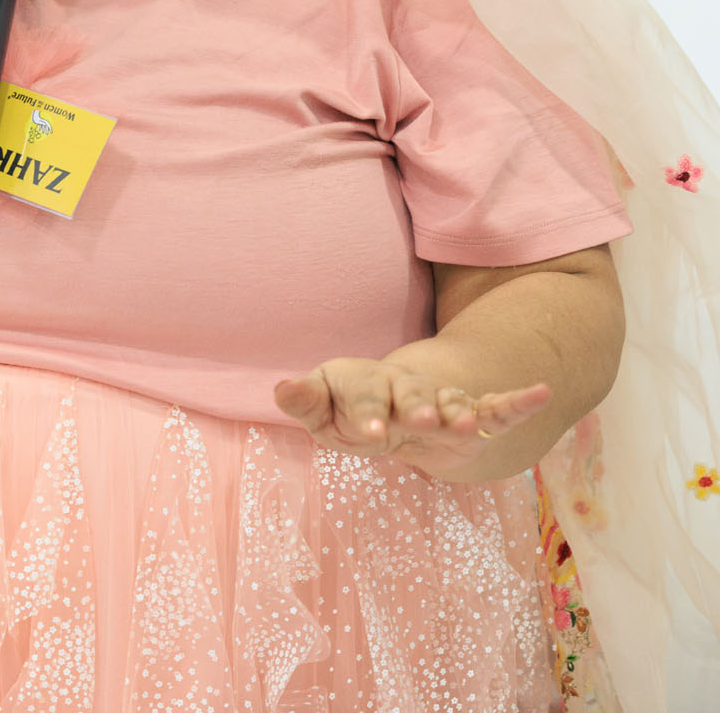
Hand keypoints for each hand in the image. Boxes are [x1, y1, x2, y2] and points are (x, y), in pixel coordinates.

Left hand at [273, 357, 550, 476]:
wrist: (404, 407)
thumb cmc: (356, 413)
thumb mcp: (328, 416)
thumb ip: (307, 403)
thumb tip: (279, 387)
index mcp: (367, 385)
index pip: (362, 396)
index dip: (365, 413)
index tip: (367, 434)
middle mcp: (405, 389)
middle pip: (409, 395)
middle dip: (413, 408)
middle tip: (416, 422)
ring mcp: (441, 400)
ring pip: (450, 403)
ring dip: (457, 411)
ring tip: (465, 424)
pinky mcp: (473, 414)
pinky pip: (498, 407)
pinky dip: (519, 401)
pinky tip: (540, 393)